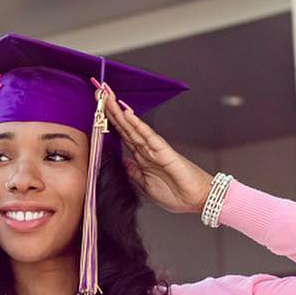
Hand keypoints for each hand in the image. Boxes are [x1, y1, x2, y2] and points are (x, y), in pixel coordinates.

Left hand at [92, 76, 212, 214]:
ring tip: (109, 97)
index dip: (109, 122)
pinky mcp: (164, 152)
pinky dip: (138, 125)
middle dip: (111, 110)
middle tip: (99, 93)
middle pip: (125, 126)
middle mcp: (147, 150)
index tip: (98, 109)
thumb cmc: (176, 194)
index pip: (122, 135)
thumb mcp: (145, 185)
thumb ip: (133, 172)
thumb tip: (121, 162)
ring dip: (120, 112)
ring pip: (133, 127)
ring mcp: (155, 149)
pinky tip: (128, 114)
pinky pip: (148, 136)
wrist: (197, 200)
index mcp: (142, 158)